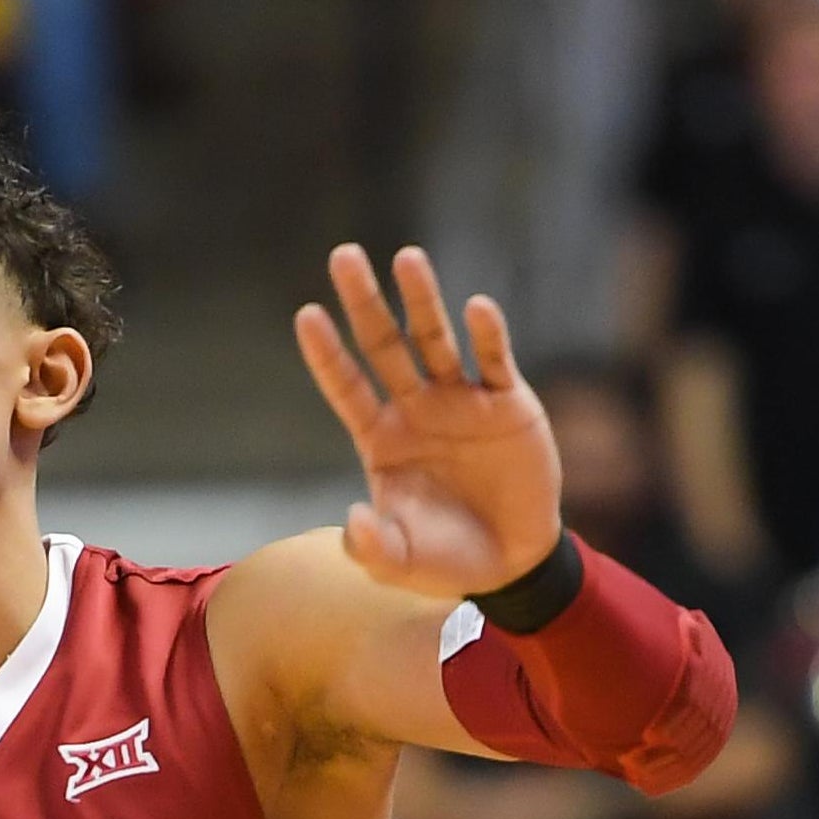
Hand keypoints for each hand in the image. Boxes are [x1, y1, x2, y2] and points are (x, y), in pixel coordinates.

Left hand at [293, 243, 559, 599]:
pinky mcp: (508, 403)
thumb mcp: (400, 563)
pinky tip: (477, 307)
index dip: (327, 353)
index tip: (307, 315)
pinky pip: (495, 360)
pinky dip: (487, 334)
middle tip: (343, 256)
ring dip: (421, 300)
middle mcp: (417, 409)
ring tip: (407, 259)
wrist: (512, 562)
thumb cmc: (447, 560)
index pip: (346, 387)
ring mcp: (463, 401)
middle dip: (363, 303)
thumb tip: (352, 521)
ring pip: (436, 339)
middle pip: (384, 345)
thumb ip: (372, 548)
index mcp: (382, 439)